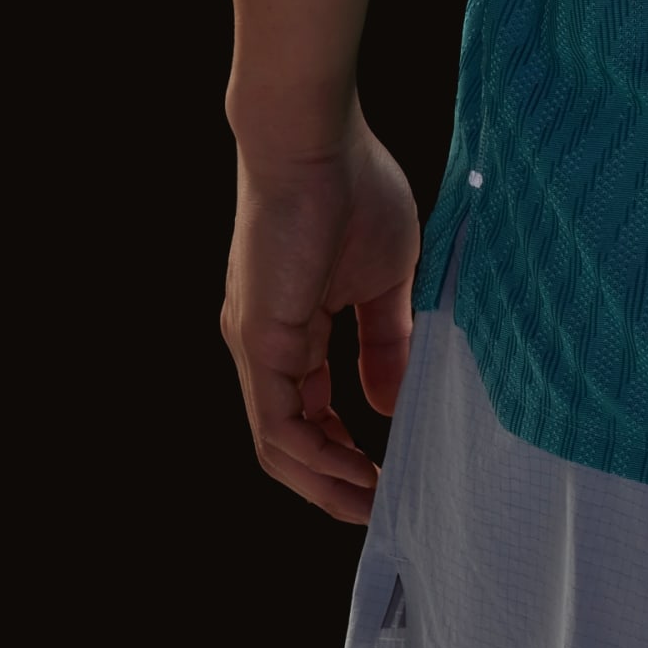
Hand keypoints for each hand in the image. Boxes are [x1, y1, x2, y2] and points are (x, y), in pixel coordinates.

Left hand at [219, 104, 421, 522]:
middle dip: (334, 481)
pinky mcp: (259, 339)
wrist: (315, 142)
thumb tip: (390, 402)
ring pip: (278, 442)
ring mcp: (256, 345)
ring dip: (323, 481)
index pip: (312, 408)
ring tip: (370, 502)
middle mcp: (266, 345)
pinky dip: (313, 454)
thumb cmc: (355, 188)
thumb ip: (387, 341)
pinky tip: (353, 468)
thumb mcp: (387, 278)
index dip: (348, 448)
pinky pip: (277, 421)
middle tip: (380, 506)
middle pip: (290, 439)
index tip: (390, 471)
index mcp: (295, 327)